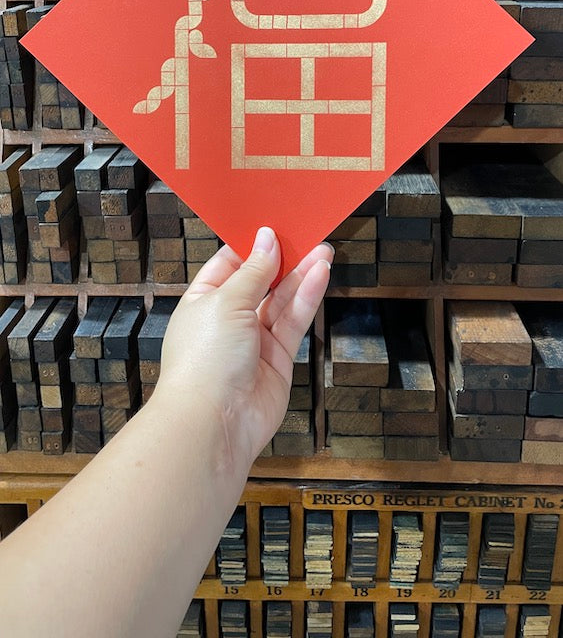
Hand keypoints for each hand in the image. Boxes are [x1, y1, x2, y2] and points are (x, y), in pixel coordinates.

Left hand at [156, 228, 332, 465]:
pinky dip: (307, 298)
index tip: (274, 224)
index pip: (228, 265)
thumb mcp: (226, 301)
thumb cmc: (205, 359)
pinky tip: (320, 274)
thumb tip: (266, 238)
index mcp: (202, 302)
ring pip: (282, 301)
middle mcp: (228, 320)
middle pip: (261, 282)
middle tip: (308, 234)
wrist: (214, 423)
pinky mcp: (278, 360)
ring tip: (324, 250)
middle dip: (283, 259)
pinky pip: (294, 322)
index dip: (251, 245)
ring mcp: (254, 341)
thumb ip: (253, 271)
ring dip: (302, 275)